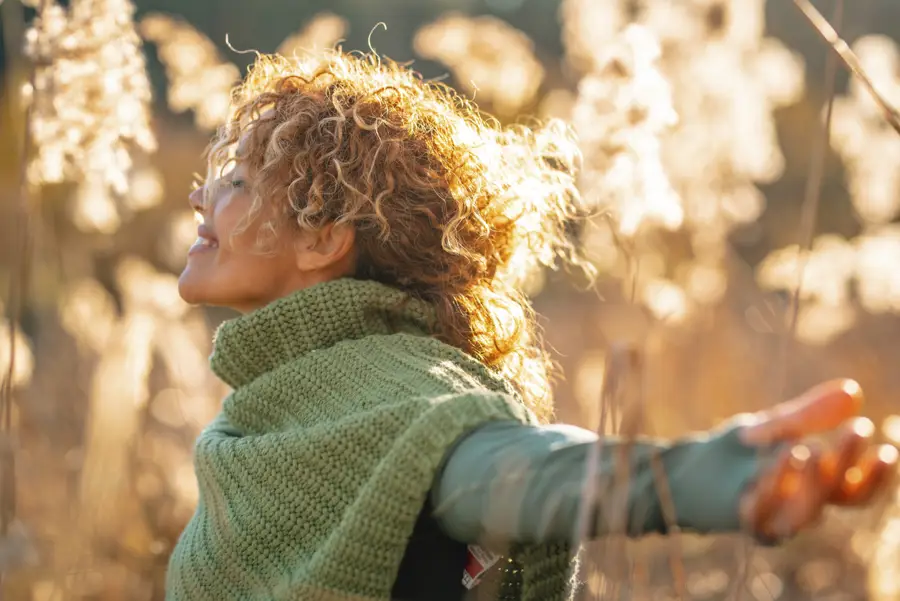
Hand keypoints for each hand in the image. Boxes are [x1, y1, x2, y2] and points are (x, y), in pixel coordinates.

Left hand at [737, 379, 897, 541]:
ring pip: (806, 511)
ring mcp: (775, 518)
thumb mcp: (773, 427)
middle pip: (837, 494)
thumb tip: (854, 389)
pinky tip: (778, 457)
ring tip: (811, 447)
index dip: (875, 473)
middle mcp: (801, 506)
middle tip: (858, 429)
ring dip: (812, 480)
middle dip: (849, 461)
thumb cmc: (735, 453)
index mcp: (814, 486)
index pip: (856, 487)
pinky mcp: (744, 522)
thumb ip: (809, 414)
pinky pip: (764, 512)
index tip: (887, 448)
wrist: (684, 473)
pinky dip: (772, 485)